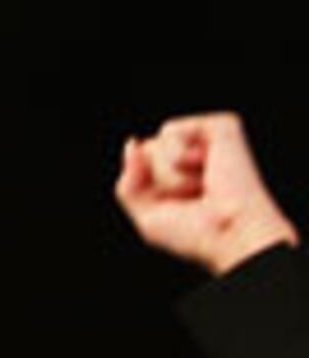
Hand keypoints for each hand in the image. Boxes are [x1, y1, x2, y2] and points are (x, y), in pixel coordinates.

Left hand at [115, 112, 299, 275]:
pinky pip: (170, 131)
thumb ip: (127, 184)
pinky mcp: (219, 125)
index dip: (145, 190)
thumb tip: (132, 144)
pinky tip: (205, 168)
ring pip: (153, 145)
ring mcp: (206, 140)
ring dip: (169, 176)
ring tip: (200, 186)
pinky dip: (178, 156)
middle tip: (189, 197)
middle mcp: (192, 157)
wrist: (229, 231)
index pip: (137, 166)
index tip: (175, 207)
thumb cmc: (195, 232)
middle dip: (157, 182)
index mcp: (177, 177)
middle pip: (144, 154)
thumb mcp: (147, 216)